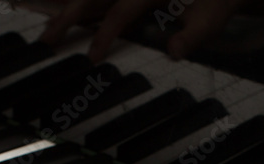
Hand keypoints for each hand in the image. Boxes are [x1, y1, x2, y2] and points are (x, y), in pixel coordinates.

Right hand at [40, 0, 247, 61]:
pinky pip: (98, 2)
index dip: (105, 34)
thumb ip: (194, 35)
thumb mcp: (212, 18)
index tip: (92, 58)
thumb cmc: (216, 2)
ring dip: (66, 11)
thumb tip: (175, 52)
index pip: (120, 11)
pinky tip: (59, 19)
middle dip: (68, 16)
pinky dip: (79, 9)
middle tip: (48, 40)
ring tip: (47, 33)